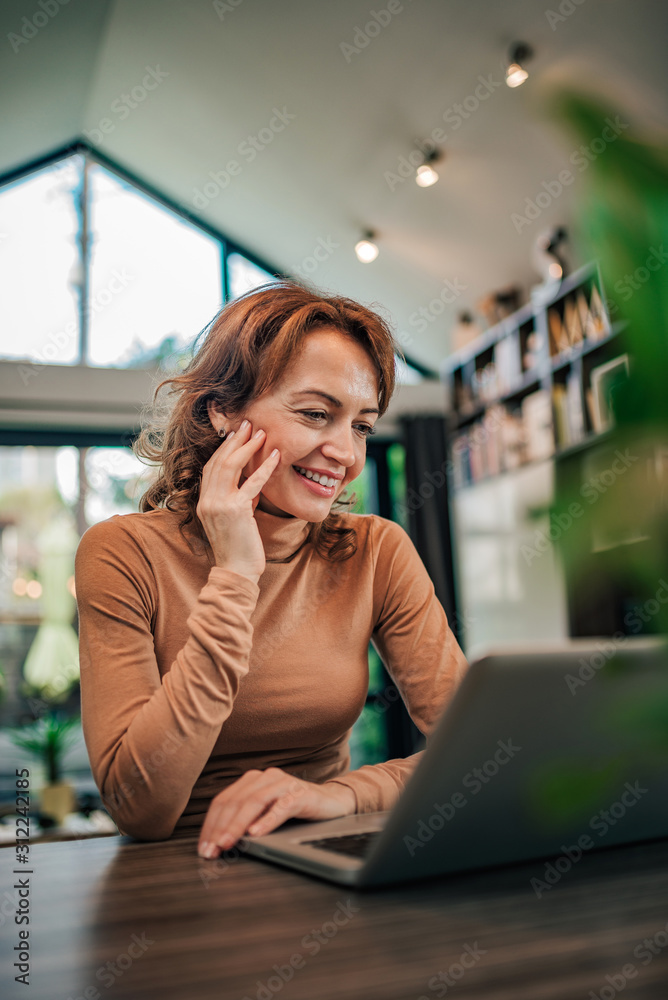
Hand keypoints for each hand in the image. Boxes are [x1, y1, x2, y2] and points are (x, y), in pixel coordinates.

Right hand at [196, 419, 279, 583]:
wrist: (236, 572)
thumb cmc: (239, 548)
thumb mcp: (235, 520)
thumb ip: (239, 501)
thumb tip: (252, 485)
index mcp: (204, 502)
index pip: (211, 468)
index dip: (223, 449)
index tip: (235, 434)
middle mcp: (207, 500)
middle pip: (219, 462)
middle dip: (235, 440)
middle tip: (248, 424)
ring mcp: (219, 505)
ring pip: (230, 467)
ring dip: (247, 447)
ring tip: (260, 433)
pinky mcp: (235, 510)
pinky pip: (251, 483)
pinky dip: (264, 468)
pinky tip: (275, 456)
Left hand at [197, 767, 356, 858]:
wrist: (334, 803)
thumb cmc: (297, 810)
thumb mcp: (266, 814)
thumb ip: (247, 820)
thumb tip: (220, 843)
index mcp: (253, 780)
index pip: (224, 801)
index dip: (210, 824)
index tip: (203, 848)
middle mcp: (266, 777)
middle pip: (236, 801)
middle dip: (220, 828)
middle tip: (211, 850)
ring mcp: (284, 784)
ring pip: (254, 802)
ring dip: (238, 825)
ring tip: (227, 843)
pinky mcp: (301, 794)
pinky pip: (281, 807)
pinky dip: (267, 820)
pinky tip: (256, 833)